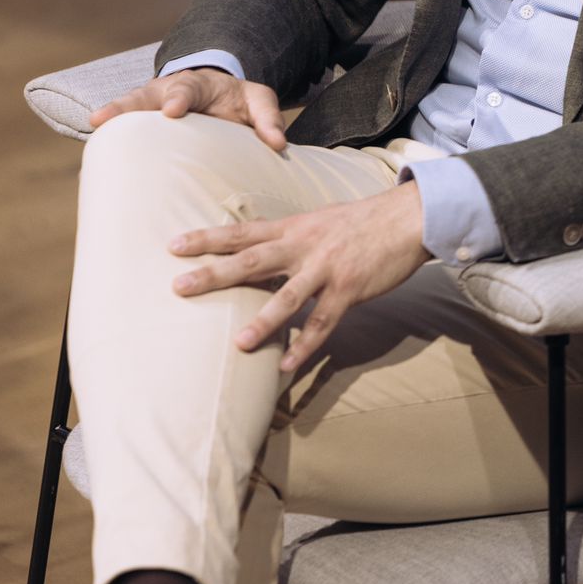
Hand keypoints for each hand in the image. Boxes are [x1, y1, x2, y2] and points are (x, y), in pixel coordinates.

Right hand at [91, 68, 287, 149]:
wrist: (220, 99)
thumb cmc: (238, 101)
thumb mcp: (258, 101)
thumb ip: (268, 118)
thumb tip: (277, 143)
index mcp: (197, 85)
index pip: (186, 88)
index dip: (178, 97)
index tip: (172, 110)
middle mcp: (166, 93)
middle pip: (142, 96)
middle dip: (124, 106)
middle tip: (103, 118)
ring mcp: (150, 110)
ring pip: (126, 111)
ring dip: (109, 120)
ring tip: (91, 129)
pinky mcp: (144, 128)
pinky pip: (125, 134)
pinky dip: (110, 143)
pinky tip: (95, 161)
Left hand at [170, 182, 429, 371]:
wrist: (409, 218)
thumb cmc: (364, 221)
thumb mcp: (321, 220)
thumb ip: (292, 237)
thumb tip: (263, 250)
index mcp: (295, 228)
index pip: (244, 232)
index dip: (208, 238)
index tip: (173, 246)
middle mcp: (305, 247)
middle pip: (252, 261)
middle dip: (215, 274)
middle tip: (179, 287)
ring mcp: (327, 269)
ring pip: (289, 297)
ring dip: (263, 320)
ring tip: (238, 342)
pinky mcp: (350, 289)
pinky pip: (324, 321)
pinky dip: (306, 345)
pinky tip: (286, 365)